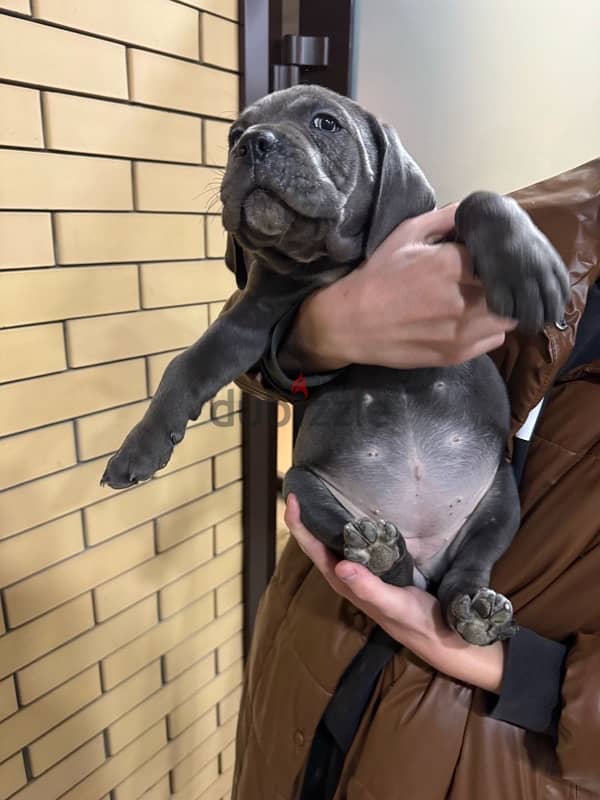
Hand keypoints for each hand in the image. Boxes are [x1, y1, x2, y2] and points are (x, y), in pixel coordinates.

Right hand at [279, 204, 517, 373]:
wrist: (350, 323)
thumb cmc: (377, 275)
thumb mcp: (406, 234)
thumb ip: (445, 217)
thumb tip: (477, 210)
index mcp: (451, 265)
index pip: (501, 256)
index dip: (500, 254)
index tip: (494, 254)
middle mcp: (462, 300)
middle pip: (510, 288)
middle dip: (506, 281)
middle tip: (494, 277)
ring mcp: (461, 331)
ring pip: (508, 316)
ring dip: (501, 306)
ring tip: (486, 299)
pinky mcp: (457, 354)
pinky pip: (495, 339)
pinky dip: (490, 328)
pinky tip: (473, 320)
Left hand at [285, 494, 505, 692]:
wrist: (443, 638)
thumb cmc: (418, 622)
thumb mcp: (395, 605)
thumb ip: (369, 588)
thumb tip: (341, 565)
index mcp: (344, 581)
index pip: (312, 550)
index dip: (299, 525)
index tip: (293, 499)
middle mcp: (347, 575)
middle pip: (317, 542)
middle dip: (306, 516)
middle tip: (301, 486)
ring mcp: (362, 572)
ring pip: (335, 542)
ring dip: (325, 519)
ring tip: (320, 492)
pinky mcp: (378, 568)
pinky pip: (356, 542)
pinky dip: (350, 525)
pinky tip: (356, 511)